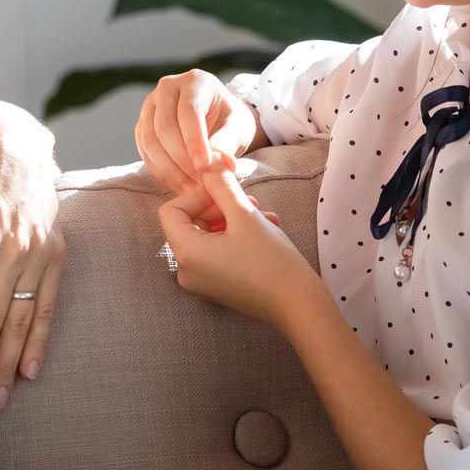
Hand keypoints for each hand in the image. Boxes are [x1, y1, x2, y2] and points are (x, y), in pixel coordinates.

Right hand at [136, 70, 258, 224]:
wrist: (219, 122)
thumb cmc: (231, 122)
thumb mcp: (239, 128)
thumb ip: (229, 141)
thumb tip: (217, 161)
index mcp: (195, 82)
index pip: (189, 112)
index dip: (195, 143)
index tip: (205, 169)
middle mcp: (167, 88)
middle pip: (164, 127)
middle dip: (182, 160)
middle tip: (200, 184)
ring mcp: (150, 106)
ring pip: (150, 141)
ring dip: (169, 170)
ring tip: (191, 189)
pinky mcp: (142, 125)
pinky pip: (144, 151)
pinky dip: (160, 171)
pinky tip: (179, 185)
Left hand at [158, 164, 316, 327]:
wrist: (297, 304)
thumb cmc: (271, 260)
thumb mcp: (245, 213)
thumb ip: (221, 185)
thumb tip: (207, 164)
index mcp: (186, 253)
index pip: (171, 211)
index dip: (197, 195)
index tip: (226, 191)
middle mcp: (186, 271)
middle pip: (189, 223)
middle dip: (219, 206)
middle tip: (249, 200)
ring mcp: (201, 282)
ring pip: (207, 236)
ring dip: (233, 219)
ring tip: (263, 214)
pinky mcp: (217, 287)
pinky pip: (217, 253)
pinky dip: (235, 237)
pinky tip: (264, 230)